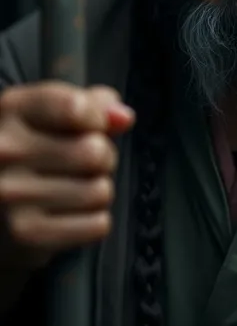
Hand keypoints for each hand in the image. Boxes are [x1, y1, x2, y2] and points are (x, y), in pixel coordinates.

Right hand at [0, 82, 134, 269]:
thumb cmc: (32, 152)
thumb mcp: (52, 114)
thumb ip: (92, 104)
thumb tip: (123, 118)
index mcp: (12, 109)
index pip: (77, 108)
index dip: (97, 118)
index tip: (89, 126)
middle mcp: (5, 150)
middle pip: (96, 152)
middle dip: (102, 158)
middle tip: (81, 164)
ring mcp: (12, 194)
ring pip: (100, 190)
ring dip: (97, 190)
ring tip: (72, 188)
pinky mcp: (26, 233)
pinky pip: (98, 224)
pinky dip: (93, 221)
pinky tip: (69, 214)